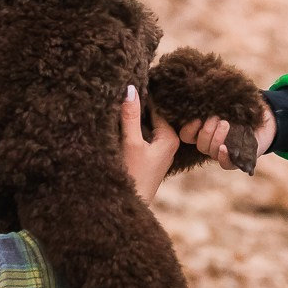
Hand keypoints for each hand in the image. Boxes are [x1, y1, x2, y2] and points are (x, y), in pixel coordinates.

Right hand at [121, 85, 179, 202]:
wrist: (127, 208)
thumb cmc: (132, 177)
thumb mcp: (130, 143)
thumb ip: (130, 116)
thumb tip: (130, 89)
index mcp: (170, 138)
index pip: (157, 108)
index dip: (143, 95)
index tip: (131, 79)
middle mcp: (168, 143)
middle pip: (151, 116)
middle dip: (138, 106)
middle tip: (121, 87)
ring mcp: (158, 152)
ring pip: (145, 126)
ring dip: (133, 118)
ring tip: (116, 101)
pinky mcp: (147, 159)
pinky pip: (140, 136)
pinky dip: (131, 129)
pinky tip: (118, 121)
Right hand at [178, 102, 276, 171]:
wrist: (264, 120)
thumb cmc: (242, 107)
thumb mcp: (228, 100)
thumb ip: (215, 97)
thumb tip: (203, 84)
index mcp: (203, 131)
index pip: (187, 135)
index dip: (189, 128)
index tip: (197, 117)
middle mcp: (210, 143)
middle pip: (200, 143)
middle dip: (206, 130)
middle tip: (216, 117)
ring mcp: (222, 153)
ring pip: (210, 151)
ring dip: (216, 137)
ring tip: (226, 124)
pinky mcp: (236, 160)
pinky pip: (225, 164)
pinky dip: (223, 157)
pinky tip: (224, 148)